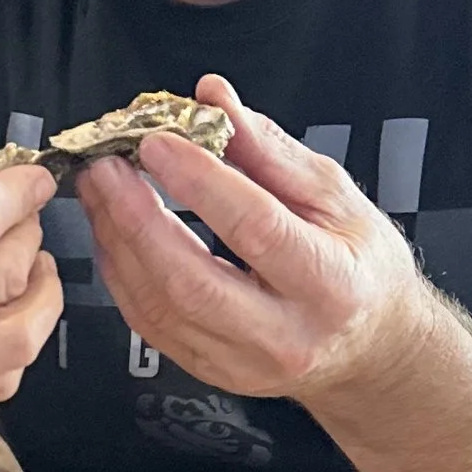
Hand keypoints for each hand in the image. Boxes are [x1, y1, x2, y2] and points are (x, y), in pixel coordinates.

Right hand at [0, 155, 63, 444]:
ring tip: (32, 263)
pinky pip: (0, 380)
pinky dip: (22, 344)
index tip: (34, 177)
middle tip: (20, 212)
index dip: (19, 191)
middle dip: (28, 229)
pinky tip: (9, 313)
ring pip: (20, 332)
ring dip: (42, 292)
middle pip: (6, 268)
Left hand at [78, 74, 434, 412]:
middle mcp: (285, 335)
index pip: (255, 230)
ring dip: (117, 242)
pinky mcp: (212, 371)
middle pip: (192, 282)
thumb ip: (268, 150)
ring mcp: (243, 363)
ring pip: (160, 308)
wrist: (371, 346)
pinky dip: (121, 274)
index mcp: (329, 284)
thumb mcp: (334, 196)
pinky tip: (112, 233)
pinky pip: (149, 325)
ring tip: (100, 190)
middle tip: (106, 167)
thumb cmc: (358, 267)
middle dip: (136, 218)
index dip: (200, 183)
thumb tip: (213, 100)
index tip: (158, 143)